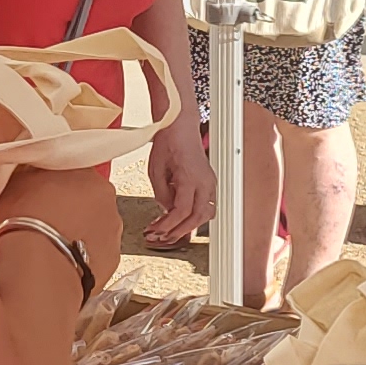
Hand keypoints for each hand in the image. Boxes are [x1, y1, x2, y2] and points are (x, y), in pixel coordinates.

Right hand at [0, 157, 125, 291]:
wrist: (37, 268)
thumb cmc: (24, 225)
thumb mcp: (15, 183)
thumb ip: (31, 174)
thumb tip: (31, 173)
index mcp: (85, 173)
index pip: (73, 170)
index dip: (55, 183)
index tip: (41, 194)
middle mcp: (105, 199)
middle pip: (88, 199)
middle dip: (70, 208)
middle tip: (44, 220)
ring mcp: (112, 230)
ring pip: (94, 227)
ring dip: (78, 232)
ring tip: (50, 245)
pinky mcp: (112, 259)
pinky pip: (96, 253)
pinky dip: (82, 255)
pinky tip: (60, 261)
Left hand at [141, 115, 215, 248]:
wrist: (180, 126)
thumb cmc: (168, 142)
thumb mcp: (155, 169)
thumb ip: (161, 193)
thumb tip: (167, 210)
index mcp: (190, 177)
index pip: (182, 210)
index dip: (169, 225)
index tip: (156, 231)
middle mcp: (204, 181)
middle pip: (197, 217)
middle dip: (179, 231)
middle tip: (162, 238)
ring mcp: (210, 182)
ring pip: (206, 214)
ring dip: (189, 226)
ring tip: (170, 232)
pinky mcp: (209, 182)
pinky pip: (206, 205)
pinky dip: (194, 216)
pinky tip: (180, 219)